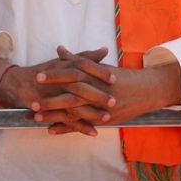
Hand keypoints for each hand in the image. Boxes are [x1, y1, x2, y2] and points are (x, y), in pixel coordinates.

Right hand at [0, 46, 115, 135]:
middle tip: (113, 101)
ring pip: (73, 105)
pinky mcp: (48, 110)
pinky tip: (93, 132)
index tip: (114, 78)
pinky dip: (79, 127)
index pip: (83, 66)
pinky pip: (65, 120)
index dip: (98, 72)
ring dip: (91, 113)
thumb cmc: (45, 72)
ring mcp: (52, 96)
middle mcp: (58, 81)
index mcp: (63, 67)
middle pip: (79, 87)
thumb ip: (85, 57)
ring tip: (106, 118)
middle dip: (97, 95)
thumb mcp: (64, 62)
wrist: (19, 84)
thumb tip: (104, 50)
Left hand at [43, 55, 180, 134]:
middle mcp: (98, 92)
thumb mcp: (100, 67)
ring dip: (54, 116)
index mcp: (96, 76)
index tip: (38, 76)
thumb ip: (78, 59)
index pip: (72, 74)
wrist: (148, 90)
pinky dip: (66, 128)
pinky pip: (83, 125)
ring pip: (75, 113)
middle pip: (71, 96)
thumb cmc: (122, 76)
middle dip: (51, 100)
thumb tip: (59, 49)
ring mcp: (101, 108)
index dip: (54, 75)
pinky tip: (51, 130)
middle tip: (32, 101)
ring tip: (35, 117)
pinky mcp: (104, 120)